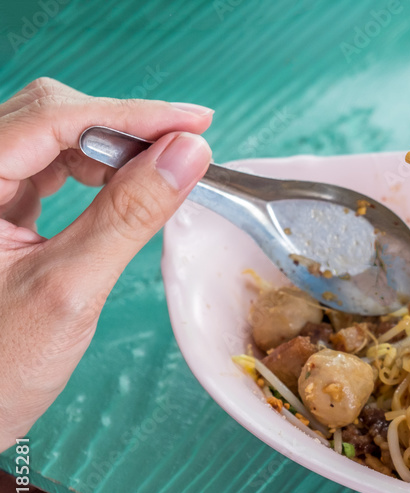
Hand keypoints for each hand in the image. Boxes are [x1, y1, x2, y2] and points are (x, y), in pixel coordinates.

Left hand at [0, 78, 212, 448]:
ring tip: (161, 175)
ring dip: (110, 151)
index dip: (131, 116)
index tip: (195, 123)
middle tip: (186, 152)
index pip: (53, 119)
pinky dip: (91, 173)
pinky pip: (44, 169)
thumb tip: (187, 155)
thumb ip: (130, 215)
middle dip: (122, 130)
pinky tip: (125, 188)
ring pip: (48, 138)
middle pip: (49, 116)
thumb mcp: (72, 289)